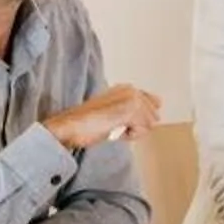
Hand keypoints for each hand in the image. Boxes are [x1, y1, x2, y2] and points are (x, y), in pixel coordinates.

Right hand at [42, 86, 162, 151]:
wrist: (69, 127)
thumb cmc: (86, 124)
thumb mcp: (115, 113)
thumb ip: (134, 111)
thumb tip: (155, 112)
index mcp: (127, 88)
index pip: (154, 102)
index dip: (140, 118)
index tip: (120, 120)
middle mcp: (131, 90)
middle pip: (154, 116)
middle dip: (137, 126)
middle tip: (114, 125)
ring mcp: (132, 99)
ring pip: (149, 124)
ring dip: (132, 131)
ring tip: (112, 127)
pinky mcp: (131, 110)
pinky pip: (143, 130)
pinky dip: (128, 136)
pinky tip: (113, 130)